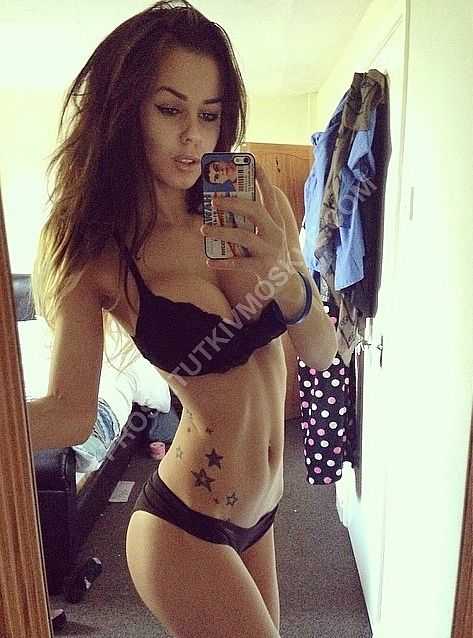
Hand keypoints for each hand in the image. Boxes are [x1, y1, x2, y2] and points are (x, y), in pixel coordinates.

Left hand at [200, 165, 295, 283]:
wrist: (286, 284)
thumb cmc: (271, 254)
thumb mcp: (268, 235)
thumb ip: (254, 222)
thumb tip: (228, 205)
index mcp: (276, 222)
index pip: (270, 196)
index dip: (262, 179)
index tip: (253, 161)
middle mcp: (275, 233)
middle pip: (255, 211)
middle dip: (233, 203)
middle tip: (213, 201)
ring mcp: (269, 250)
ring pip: (244, 236)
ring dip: (221, 231)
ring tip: (203, 229)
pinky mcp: (262, 267)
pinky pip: (239, 263)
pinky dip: (223, 262)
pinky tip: (209, 261)